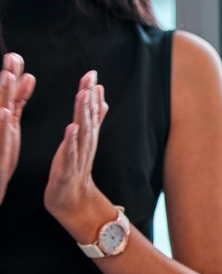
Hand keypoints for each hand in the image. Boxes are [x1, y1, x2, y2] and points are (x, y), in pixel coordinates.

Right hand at [0, 52, 36, 204]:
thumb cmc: (1, 153)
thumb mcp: (12, 123)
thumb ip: (19, 100)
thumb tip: (29, 76)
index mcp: (3, 119)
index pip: (9, 95)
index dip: (11, 75)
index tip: (16, 56)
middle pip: (1, 98)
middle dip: (5, 78)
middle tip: (12, 57)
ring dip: (2, 95)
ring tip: (8, 76)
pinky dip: (2, 126)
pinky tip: (5, 113)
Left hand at [43, 71, 108, 227]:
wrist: (72, 200)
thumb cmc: (74, 169)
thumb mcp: (85, 141)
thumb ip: (95, 120)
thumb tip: (101, 98)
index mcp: (86, 137)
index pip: (90, 111)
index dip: (90, 93)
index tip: (91, 73)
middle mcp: (85, 145)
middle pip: (88, 118)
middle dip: (89, 98)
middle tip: (90, 79)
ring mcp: (77, 157)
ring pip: (82, 133)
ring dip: (84, 114)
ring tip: (83, 96)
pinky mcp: (67, 170)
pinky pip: (70, 154)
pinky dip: (72, 141)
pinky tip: (72, 128)